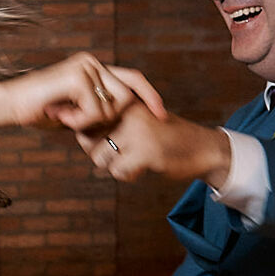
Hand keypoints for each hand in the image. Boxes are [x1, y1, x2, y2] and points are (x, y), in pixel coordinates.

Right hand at [4, 54, 164, 130]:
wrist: (11, 105)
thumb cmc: (41, 111)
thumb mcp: (78, 111)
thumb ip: (99, 110)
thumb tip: (124, 120)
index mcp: (95, 68)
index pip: (133, 79)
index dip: (150, 95)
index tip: (162, 114)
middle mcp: (93, 63)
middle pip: (126, 97)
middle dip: (106, 119)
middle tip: (76, 121)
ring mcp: (86, 66)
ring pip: (113, 106)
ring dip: (90, 121)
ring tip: (66, 117)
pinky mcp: (78, 76)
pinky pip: (96, 110)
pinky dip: (79, 121)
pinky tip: (61, 115)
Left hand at [80, 104, 231, 183]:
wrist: (202, 148)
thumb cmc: (164, 135)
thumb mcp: (136, 120)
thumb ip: (109, 120)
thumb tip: (72, 128)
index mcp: (125, 100)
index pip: (86, 116)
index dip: (85, 133)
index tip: (99, 142)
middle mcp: (128, 111)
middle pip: (86, 137)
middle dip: (96, 151)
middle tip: (118, 155)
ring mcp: (137, 131)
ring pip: (98, 155)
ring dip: (111, 166)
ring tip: (129, 163)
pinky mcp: (145, 152)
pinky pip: (116, 170)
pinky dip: (124, 175)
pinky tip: (138, 171)